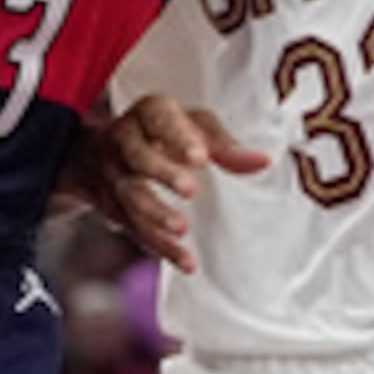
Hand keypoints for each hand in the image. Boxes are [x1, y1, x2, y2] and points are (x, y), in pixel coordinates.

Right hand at [67, 94, 268, 273]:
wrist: (110, 150)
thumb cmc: (166, 132)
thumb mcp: (196, 127)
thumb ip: (225, 146)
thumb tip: (263, 162)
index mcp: (148, 112)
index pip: (159, 119)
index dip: (178, 138)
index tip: (201, 157)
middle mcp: (124, 141)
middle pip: (137, 156)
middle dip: (162, 173)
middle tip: (190, 190)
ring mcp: (114, 174)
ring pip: (130, 196)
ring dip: (156, 214)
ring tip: (182, 229)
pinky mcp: (113, 206)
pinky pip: (134, 228)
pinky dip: (159, 247)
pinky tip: (185, 260)